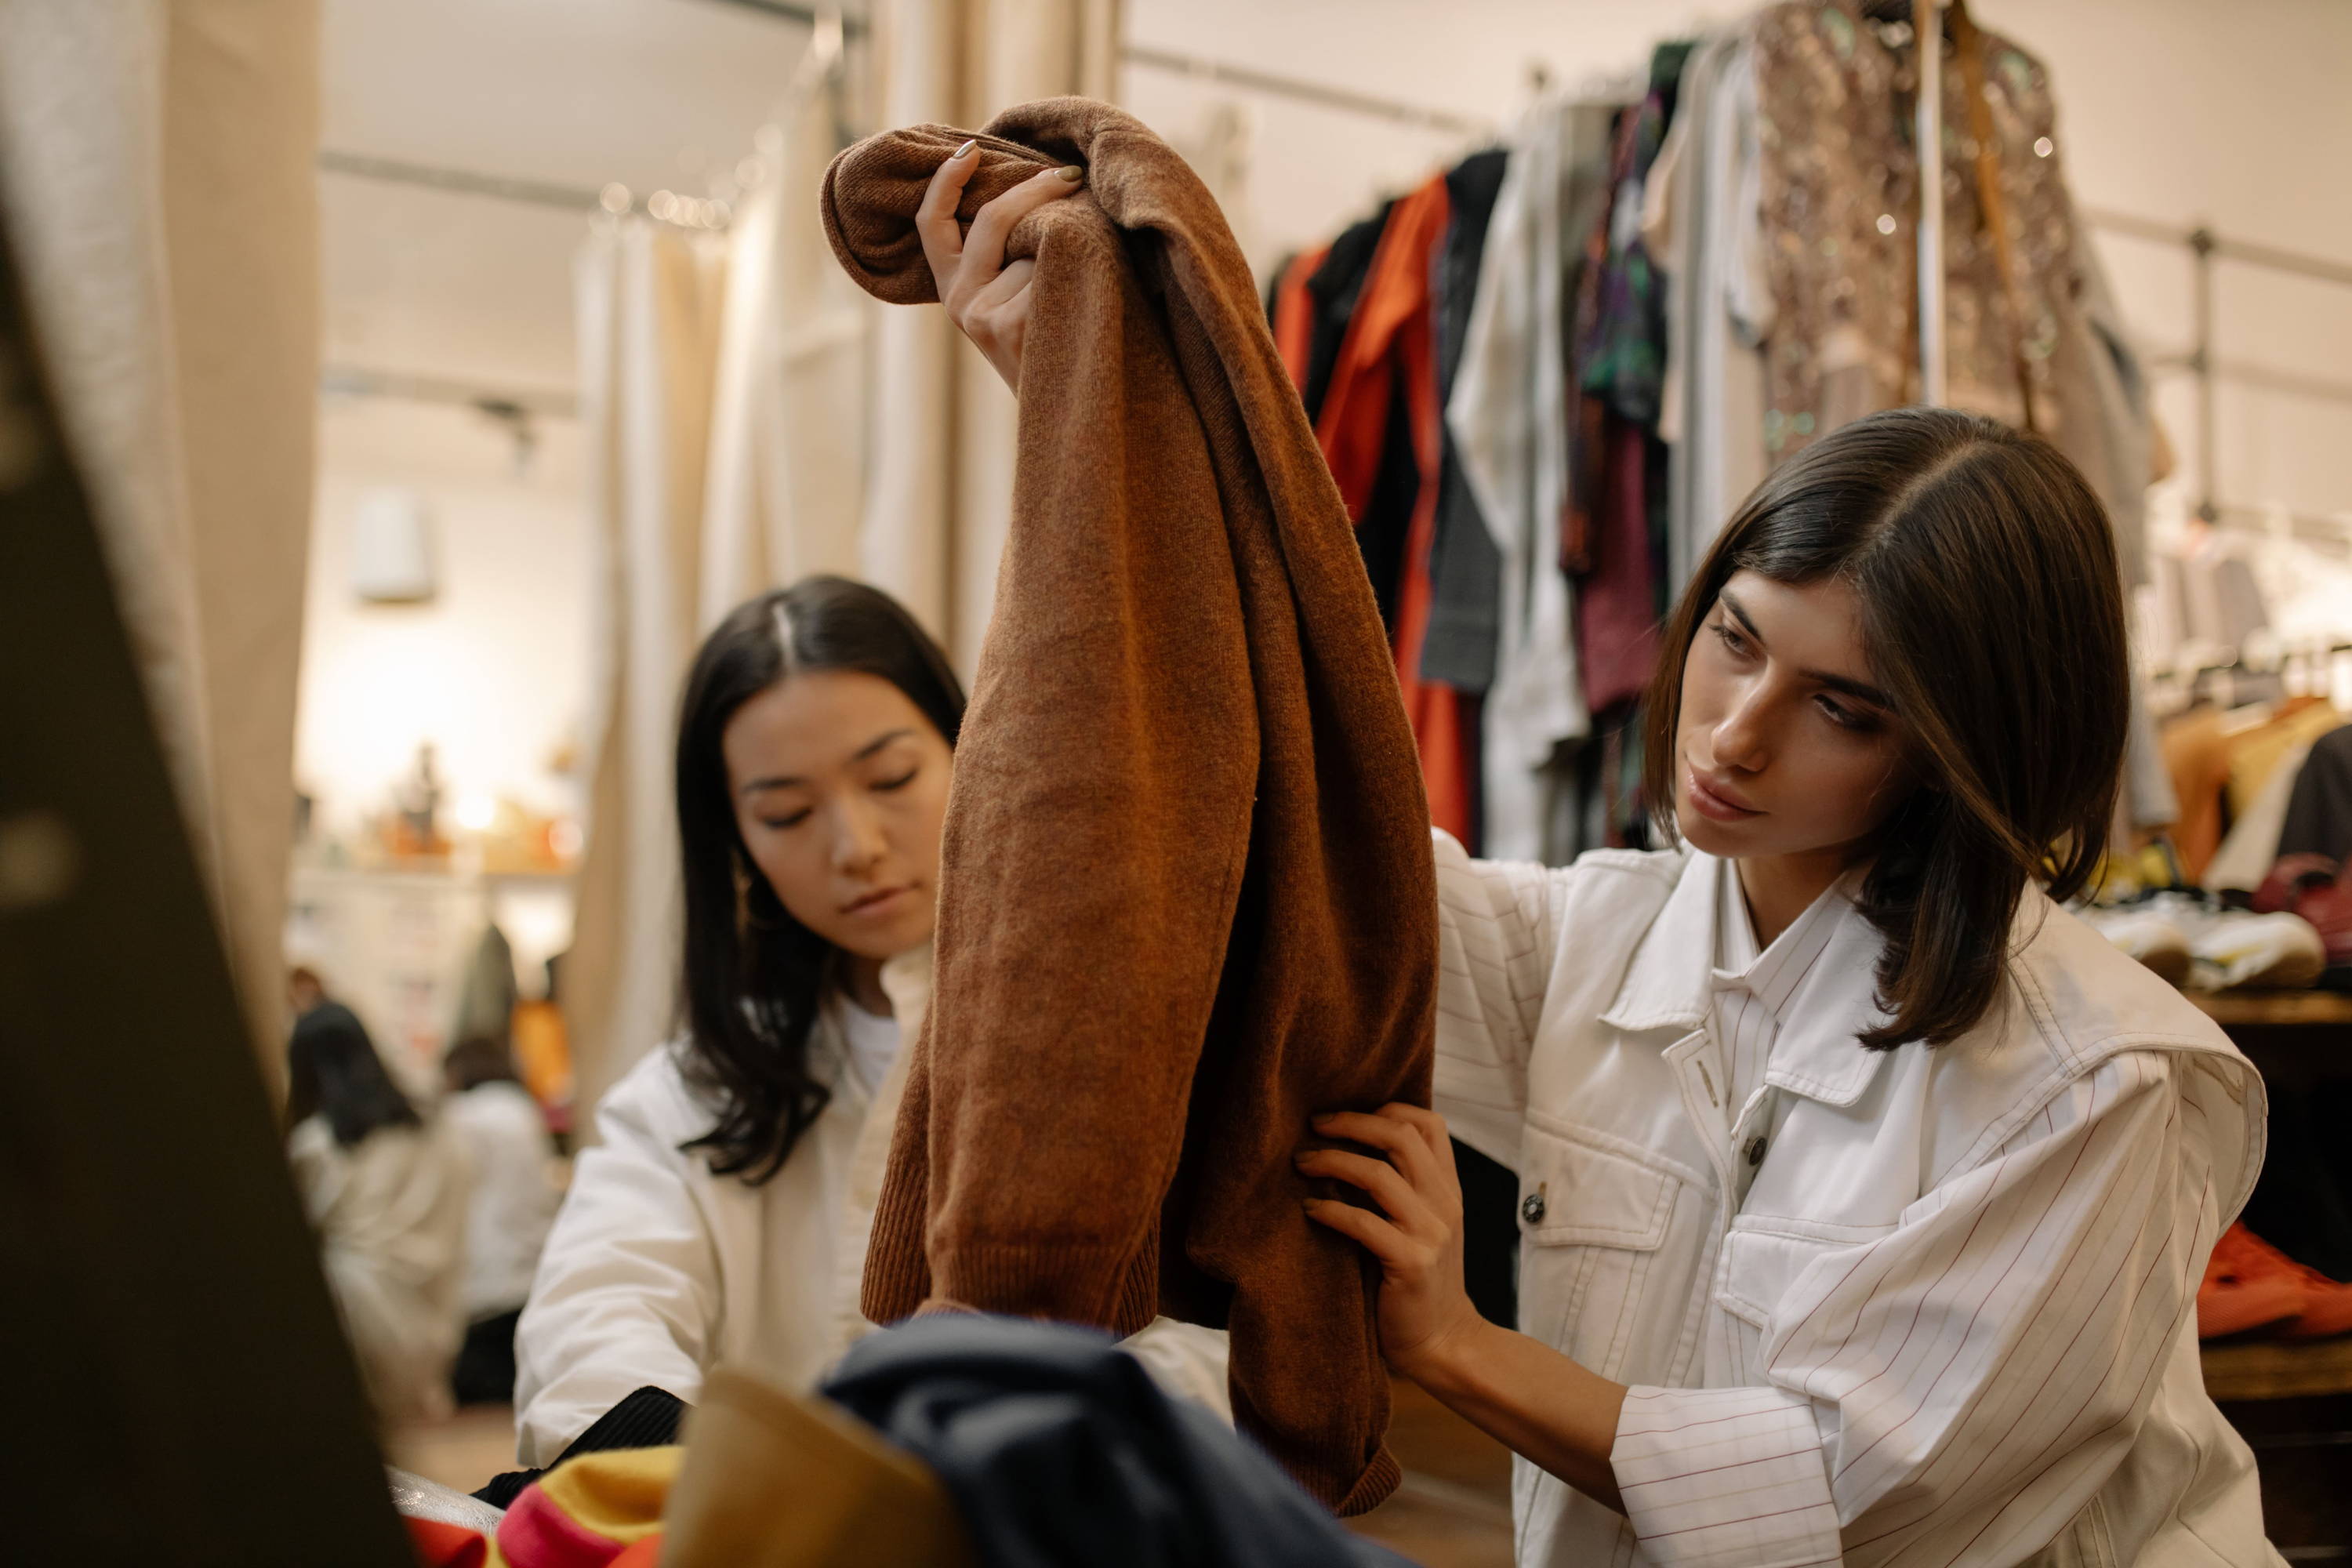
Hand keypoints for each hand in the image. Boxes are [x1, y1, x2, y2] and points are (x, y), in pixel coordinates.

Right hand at [916, 140, 1084, 393]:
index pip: (932, 224)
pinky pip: (1052, 274)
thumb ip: (1011, 257)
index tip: (972, 150)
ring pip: (1035, 249)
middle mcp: (959, 302)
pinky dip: (1077, 281)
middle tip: (1071, 175)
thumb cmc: (1053, 347)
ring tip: (1087, 288)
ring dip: (1070, 255)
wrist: (1068, 415)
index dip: (946, 182)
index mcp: (954, 289)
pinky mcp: (1009, 325)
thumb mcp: (1018, 300)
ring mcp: (981, 315)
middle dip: (1036, 189)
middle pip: (994, 219)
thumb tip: (1044, 184)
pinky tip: (1083, 312)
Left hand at [1299, 1104, 1486, 1384]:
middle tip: (1313, 1125)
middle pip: (1400, 1136)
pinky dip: (1331, 1210)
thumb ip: (1404, 1190)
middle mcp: (1445, 1204)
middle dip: (1351, 1122)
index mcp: (1448, 1190)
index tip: (1345, 1113)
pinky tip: (1309, 1210)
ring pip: (1379, 1174)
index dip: (1386, 1108)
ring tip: (1301, 1162)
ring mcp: (1430, 1234)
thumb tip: (1348, 1146)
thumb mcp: (1424, 1226)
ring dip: (1332, 1161)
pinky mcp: (1411, 1264)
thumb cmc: (1419, 1282)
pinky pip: (1364, 1223)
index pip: (1430, 1124)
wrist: (1443, 1342)